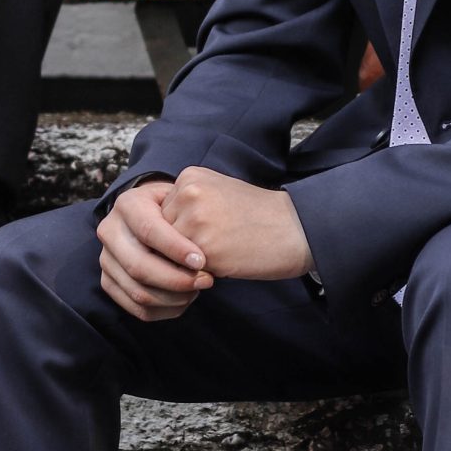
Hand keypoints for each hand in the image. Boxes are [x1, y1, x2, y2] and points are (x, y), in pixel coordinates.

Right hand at [99, 180, 213, 321]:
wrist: (152, 215)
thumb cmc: (174, 208)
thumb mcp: (181, 200)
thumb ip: (187, 215)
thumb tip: (202, 245)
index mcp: (127, 205)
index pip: (148, 230)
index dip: (175, 249)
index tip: (201, 261)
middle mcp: (109, 231)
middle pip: (138, 266)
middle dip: (175, 279)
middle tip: (205, 280)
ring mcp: (105, 259)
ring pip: (137, 291)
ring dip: (173, 298)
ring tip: (197, 290)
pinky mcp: (108, 282)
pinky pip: (136, 308)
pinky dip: (164, 310)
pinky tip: (184, 301)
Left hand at [161, 166, 313, 282]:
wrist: (295, 229)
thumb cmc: (258, 215)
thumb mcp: (218, 192)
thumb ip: (186, 203)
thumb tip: (155, 232)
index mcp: (189, 177)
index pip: (161, 214)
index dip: (180, 230)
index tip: (207, 230)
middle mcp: (187, 194)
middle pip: (160, 234)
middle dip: (178, 247)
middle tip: (212, 245)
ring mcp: (194, 221)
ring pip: (170, 254)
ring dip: (187, 262)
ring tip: (219, 252)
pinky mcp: (204, 250)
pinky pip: (185, 271)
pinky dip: (200, 273)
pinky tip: (225, 262)